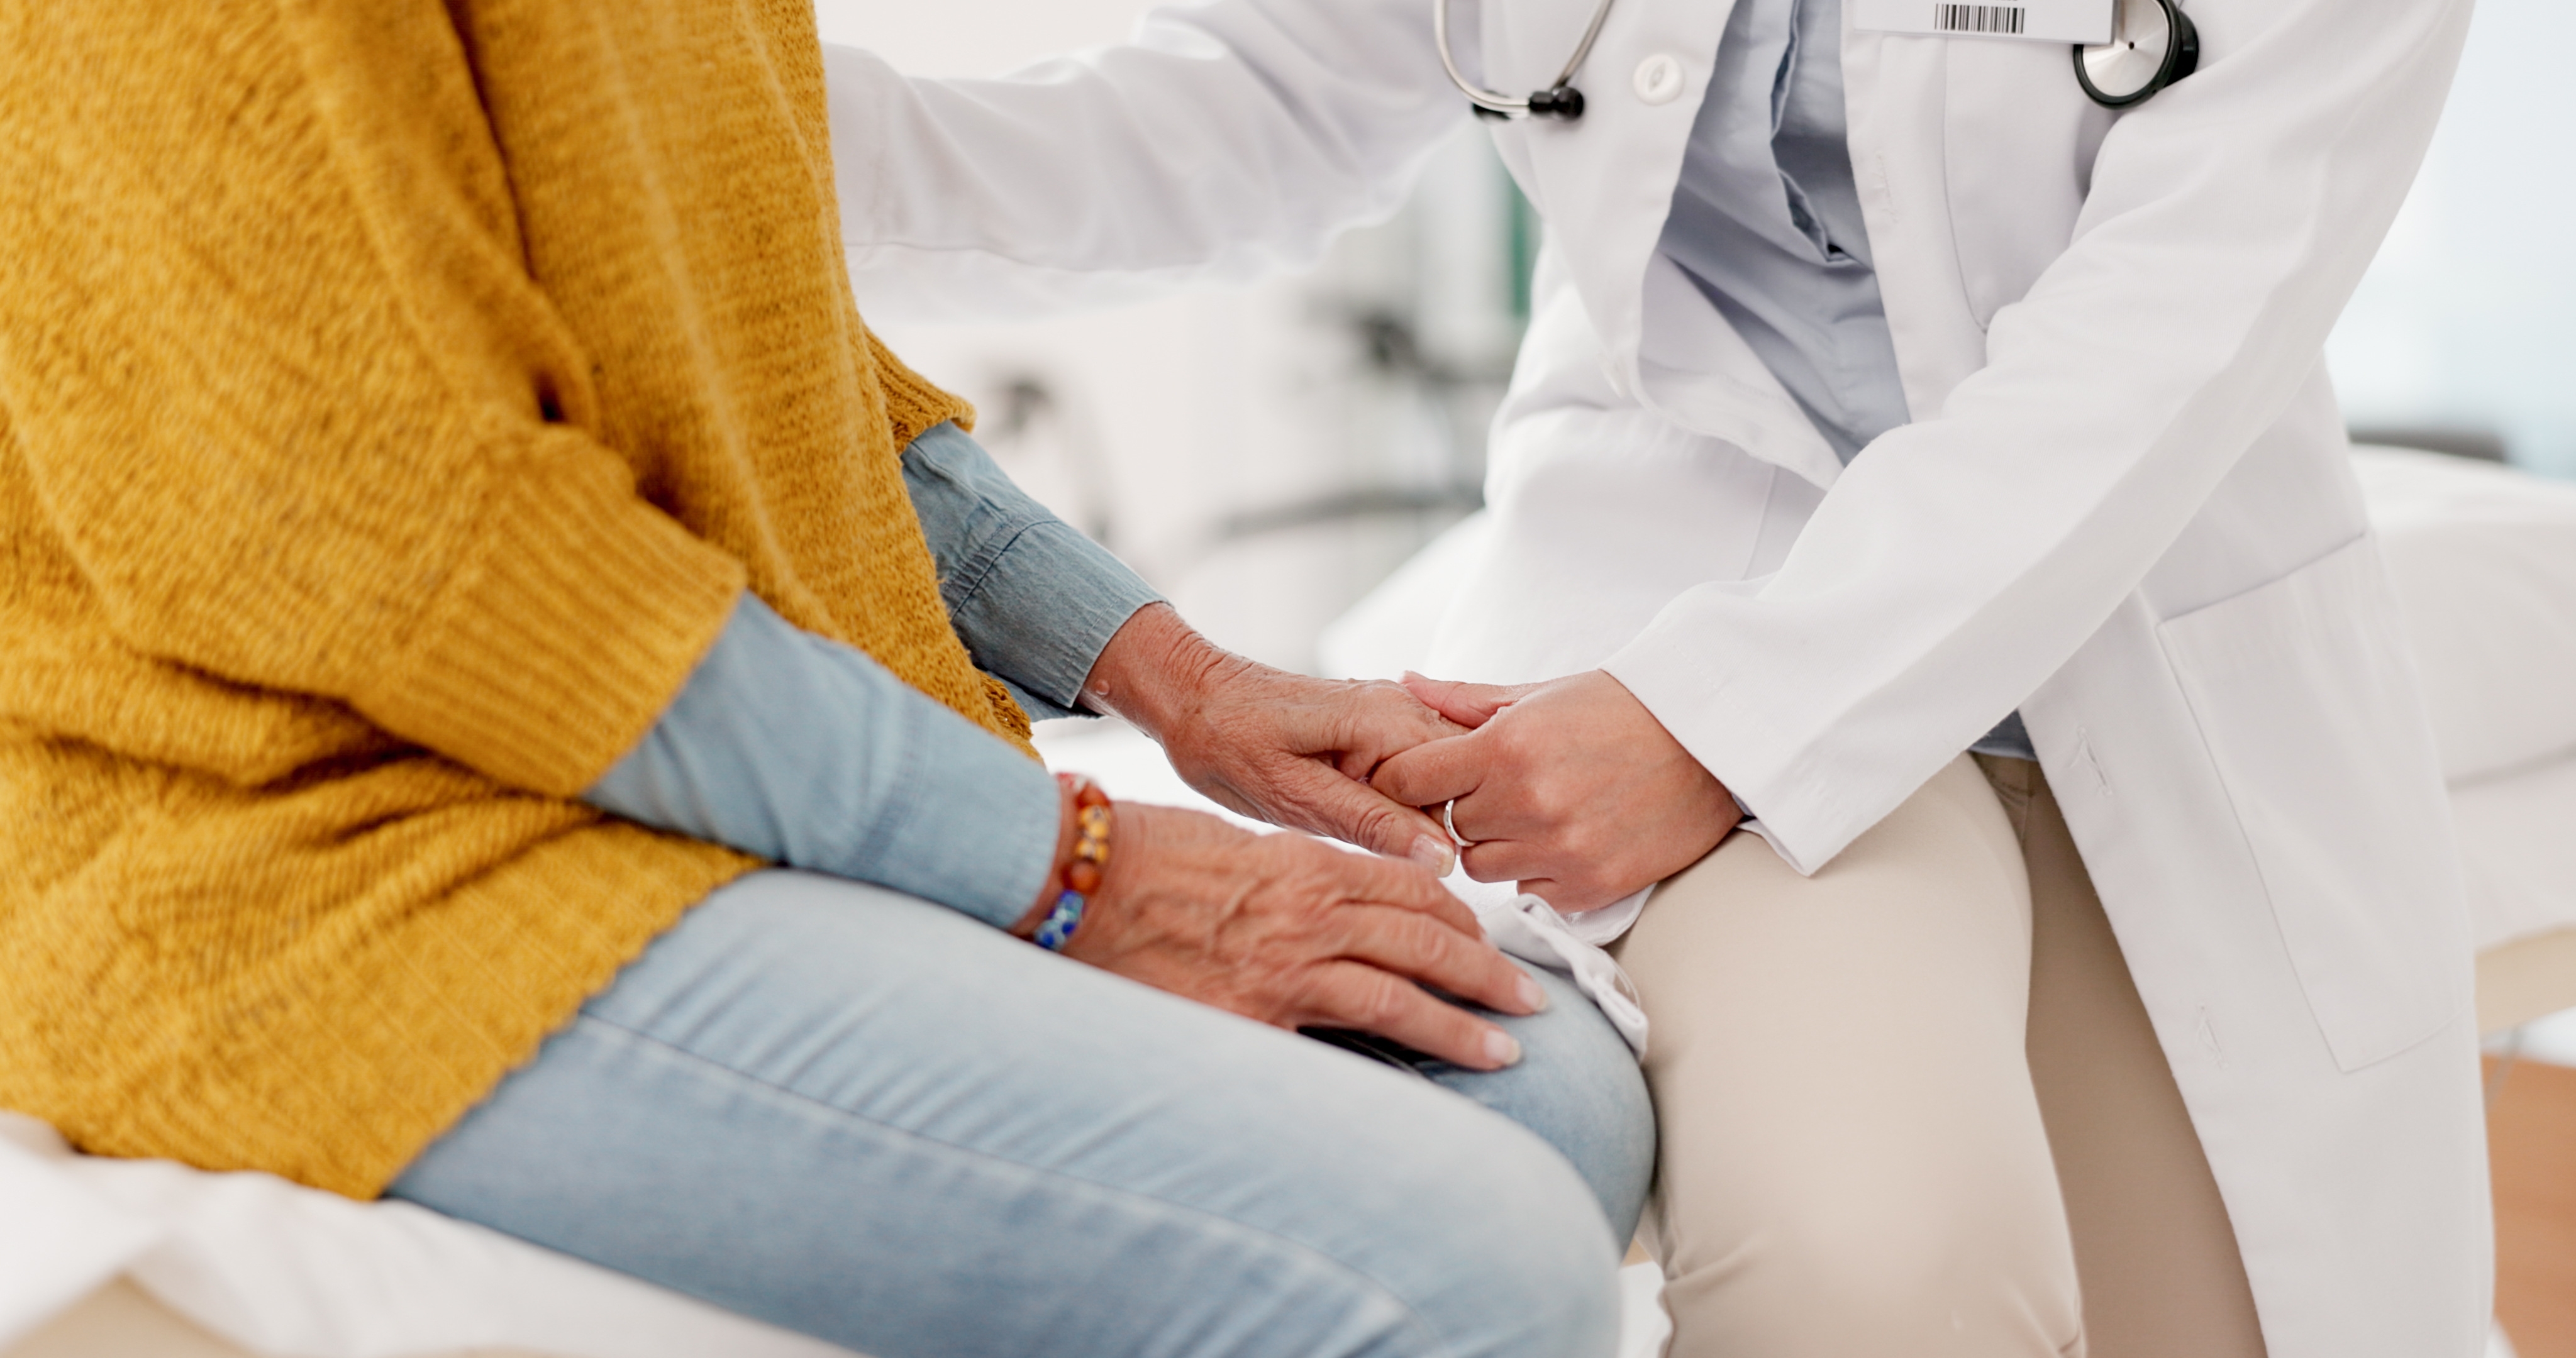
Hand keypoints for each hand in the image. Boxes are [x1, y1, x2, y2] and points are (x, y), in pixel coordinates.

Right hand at [1027, 801, 1545, 1069]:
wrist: (1078, 879)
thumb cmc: (1144, 852)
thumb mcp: (1235, 843)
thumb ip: (1292, 870)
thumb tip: (1332, 897)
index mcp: (1309, 862)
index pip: (1411, 887)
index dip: (1458, 914)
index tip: (1486, 935)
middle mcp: (1311, 912)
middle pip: (1426, 940)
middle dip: (1487, 972)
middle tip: (1530, 999)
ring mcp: (1285, 967)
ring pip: (1400, 995)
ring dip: (1461, 1025)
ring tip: (1505, 1049)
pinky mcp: (1254, 1017)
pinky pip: (1335, 1041)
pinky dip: (1383, 1059)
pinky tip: (1416, 1081)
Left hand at [1081, 604, 1464, 871]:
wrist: (1188, 699)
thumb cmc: (1223, 739)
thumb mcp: (1293, 795)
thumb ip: (1371, 823)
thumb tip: (1437, 856)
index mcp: (1386, 720)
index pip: (1460, 789)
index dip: (1439, 835)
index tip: (1395, 856)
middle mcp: (1399, 708)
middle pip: (1459, 784)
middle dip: (1428, 823)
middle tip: (1359, 832)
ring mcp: (1391, 713)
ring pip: (1439, 780)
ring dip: (1410, 811)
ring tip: (1347, 814)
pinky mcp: (1377, 725)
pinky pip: (1413, 769)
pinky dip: (1396, 797)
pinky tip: (1354, 805)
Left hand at [1371, 670, 1741, 912]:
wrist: (1712, 740)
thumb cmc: (1624, 709)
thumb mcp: (1539, 693)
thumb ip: (1464, 700)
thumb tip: (1403, 682)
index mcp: (1507, 746)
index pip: (1408, 781)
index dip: (1410, 779)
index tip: (1428, 776)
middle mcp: (1529, 803)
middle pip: (1449, 827)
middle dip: (1469, 808)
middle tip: (1508, 786)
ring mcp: (1562, 850)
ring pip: (1483, 867)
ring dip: (1500, 845)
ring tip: (1542, 812)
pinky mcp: (1592, 888)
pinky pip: (1529, 894)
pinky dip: (1540, 873)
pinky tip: (1571, 838)